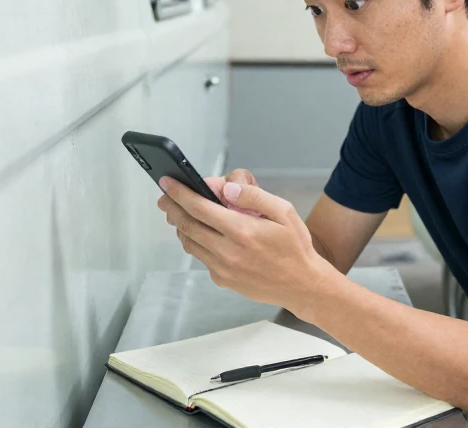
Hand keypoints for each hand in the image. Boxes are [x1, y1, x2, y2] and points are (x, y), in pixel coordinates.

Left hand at [157, 175, 338, 312]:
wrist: (302, 285)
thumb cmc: (295, 246)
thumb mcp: (284, 211)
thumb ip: (253, 196)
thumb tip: (225, 187)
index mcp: (242, 230)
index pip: (199, 207)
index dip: (179, 193)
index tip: (167, 182)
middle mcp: (227, 251)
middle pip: (187, 225)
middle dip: (172, 207)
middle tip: (165, 196)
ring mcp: (222, 268)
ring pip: (189, 242)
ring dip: (181, 225)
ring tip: (180, 213)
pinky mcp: (222, 280)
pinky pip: (201, 258)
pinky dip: (196, 242)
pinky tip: (203, 234)